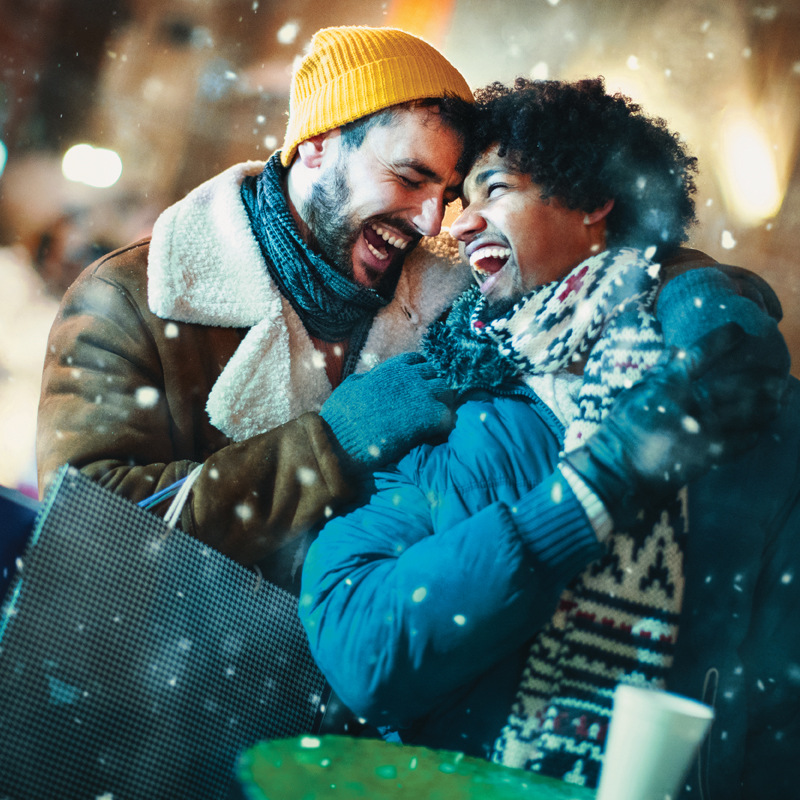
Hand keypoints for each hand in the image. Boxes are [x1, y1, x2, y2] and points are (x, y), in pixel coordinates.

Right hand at [320, 352, 454, 474]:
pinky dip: (445, 424)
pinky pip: (449, 415)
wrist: (345, 436)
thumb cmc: (342, 414)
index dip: (420, 372)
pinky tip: (436, 433)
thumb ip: (364, 379)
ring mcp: (422, 394)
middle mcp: (410, 376)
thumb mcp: (350, 387)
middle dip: (434, 387)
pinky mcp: (428, 416)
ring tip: (436, 418)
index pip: (418, 360)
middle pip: (436, 374)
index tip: (419, 384)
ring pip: (447, 391)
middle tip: (430, 404)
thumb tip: (367, 378)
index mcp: (392, 368)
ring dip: (443, 403)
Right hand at [563, 323, 779, 528]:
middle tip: (779, 377)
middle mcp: (689, 405)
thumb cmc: (621, 431)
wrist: (618, 471)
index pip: (699, 354)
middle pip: (737, 386)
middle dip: (763, 379)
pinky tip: (761, 429)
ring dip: (767, 406)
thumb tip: (676, 350)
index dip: (722, 339)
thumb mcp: (633, 395)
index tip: (739, 331)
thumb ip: (657, 373)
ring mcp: (702, 431)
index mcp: (666, 386)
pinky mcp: (709, 455)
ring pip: (747, 414)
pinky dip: (754, 434)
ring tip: (780, 400)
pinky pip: (742, 442)